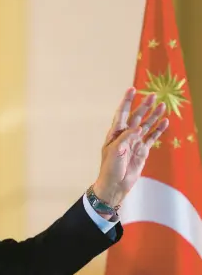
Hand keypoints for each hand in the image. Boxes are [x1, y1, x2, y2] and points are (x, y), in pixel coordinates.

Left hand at [93, 87, 168, 208]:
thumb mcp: (115, 151)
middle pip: (136, 117)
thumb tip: (139, 128)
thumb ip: (126, 138)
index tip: (132, 89)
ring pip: (146, 125)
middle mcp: (125, 135)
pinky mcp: (143, 151)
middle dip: (143, 106)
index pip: (121, 114)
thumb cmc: (110, 168)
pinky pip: (152, 137)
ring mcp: (135, 142)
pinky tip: (165, 121)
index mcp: (115, 133)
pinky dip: (158, 130)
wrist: (115, 184)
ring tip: (161, 105)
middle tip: (152, 95)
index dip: (126, 101)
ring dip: (153, 116)